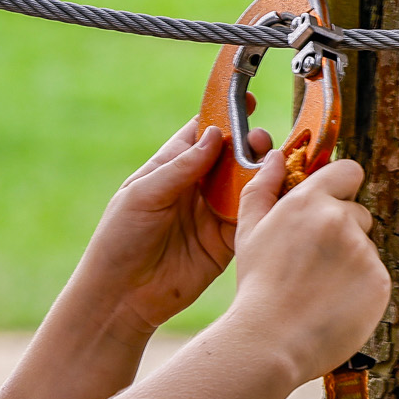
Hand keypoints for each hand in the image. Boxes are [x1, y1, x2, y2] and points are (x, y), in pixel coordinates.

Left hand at [71, 117, 271, 337]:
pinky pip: (252, 218)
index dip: (224, 117)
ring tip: (273, 162)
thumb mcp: (143, 195)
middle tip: (259, 141)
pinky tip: (278, 194)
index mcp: (170, 168)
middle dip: (249, 145)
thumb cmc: (120, 240)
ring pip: (246, 184)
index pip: (201, 133)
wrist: (122, 296)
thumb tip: (214, 136)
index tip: (248, 102)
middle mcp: (195, 188)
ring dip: (262, 172)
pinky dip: (266, 206)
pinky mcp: (226, 242)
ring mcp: (212, 214)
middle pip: (231, 156)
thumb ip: (180, 168)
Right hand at [225, 153, 388, 383]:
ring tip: (318, 289)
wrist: (270, 341)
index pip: (349, 170)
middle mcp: (341, 220)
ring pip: (365, 248)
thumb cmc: (256, 287)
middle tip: (312, 263)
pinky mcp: (380, 282)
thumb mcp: (248, 231)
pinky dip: (359, 288)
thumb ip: (263, 187)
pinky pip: (375, 276)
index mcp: (309, 201)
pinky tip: (333, 304)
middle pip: (357, 213)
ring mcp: (364, 251)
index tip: (331, 204)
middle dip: (342, 231)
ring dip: (349, 262)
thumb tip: (275, 156)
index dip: (342, 185)